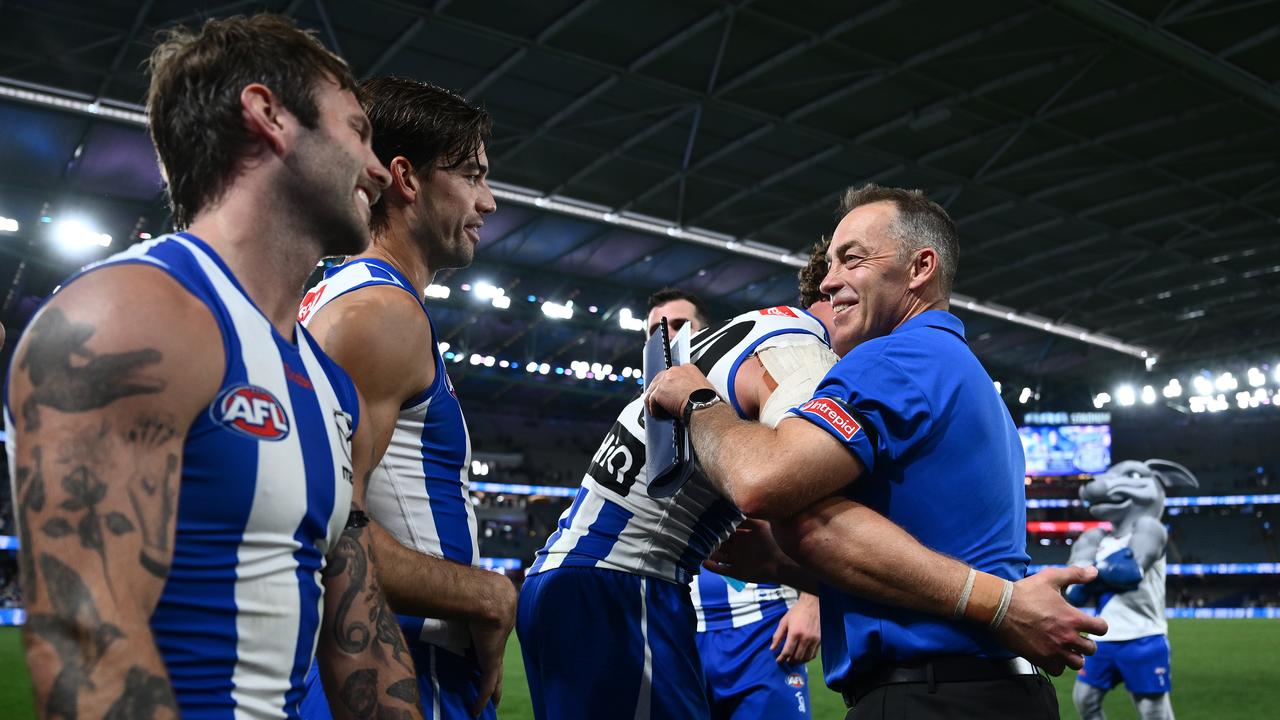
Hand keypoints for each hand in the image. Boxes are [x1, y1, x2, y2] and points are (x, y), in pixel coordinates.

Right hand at [466, 575, 517, 716]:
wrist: (488, 596)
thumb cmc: (476, 586)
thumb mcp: (473, 589)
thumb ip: (462, 590)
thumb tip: (442, 582)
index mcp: (496, 617)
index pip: (493, 633)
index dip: (489, 642)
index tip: (485, 646)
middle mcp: (499, 636)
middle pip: (497, 658)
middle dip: (495, 670)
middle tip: (495, 684)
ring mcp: (496, 650)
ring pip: (495, 675)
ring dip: (493, 690)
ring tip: (492, 702)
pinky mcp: (491, 662)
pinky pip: (487, 685)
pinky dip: (481, 698)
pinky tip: (477, 710)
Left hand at [645, 364, 714, 420]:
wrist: (703, 405)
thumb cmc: (707, 400)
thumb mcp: (703, 386)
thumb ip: (693, 385)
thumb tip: (690, 393)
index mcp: (687, 368)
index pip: (672, 374)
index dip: (669, 383)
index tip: (668, 390)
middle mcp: (675, 371)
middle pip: (659, 379)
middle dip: (658, 389)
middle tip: (658, 399)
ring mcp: (665, 380)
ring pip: (653, 389)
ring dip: (653, 399)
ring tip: (655, 408)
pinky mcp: (659, 392)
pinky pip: (651, 400)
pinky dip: (653, 408)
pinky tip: (656, 413)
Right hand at [704, 519, 786, 583]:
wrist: (779, 566)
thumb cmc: (770, 544)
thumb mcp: (760, 526)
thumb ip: (748, 518)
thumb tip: (734, 509)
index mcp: (740, 537)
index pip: (724, 531)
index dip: (716, 529)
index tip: (705, 524)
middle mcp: (736, 548)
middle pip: (718, 544)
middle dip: (709, 541)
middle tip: (697, 537)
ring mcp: (735, 560)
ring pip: (717, 556)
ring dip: (708, 554)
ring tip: (697, 550)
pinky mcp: (735, 572)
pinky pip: (721, 569)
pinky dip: (712, 567)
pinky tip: (704, 563)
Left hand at [771, 593, 820, 663]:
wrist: (812, 605)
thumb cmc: (797, 612)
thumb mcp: (784, 622)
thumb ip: (777, 636)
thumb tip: (772, 649)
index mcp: (795, 633)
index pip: (788, 651)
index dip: (782, 658)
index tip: (778, 660)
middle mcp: (805, 638)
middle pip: (797, 657)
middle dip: (790, 661)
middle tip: (786, 660)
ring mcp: (814, 640)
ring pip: (806, 657)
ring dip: (799, 661)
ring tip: (793, 660)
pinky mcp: (819, 640)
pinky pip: (814, 654)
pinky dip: (807, 658)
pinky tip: (802, 657)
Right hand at [995, 566, 1108, 675]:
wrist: (999, 607)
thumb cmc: (1025, 592)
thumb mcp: (1050, 578)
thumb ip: (1075, 574)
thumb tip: (1095, 571)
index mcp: (1073, 618)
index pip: (1101, 629)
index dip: (1098, 625)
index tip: (1092, 624)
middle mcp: (1067, 637)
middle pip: (1091, 649)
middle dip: (1086, 642)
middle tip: (1077, 637)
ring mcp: (1054, 650)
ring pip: (1077, 663)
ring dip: (1075, 656)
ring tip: (1068, 649)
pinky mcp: (1041, 659)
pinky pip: (1059, 670)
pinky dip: (1058, 665)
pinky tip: (1053, 655)